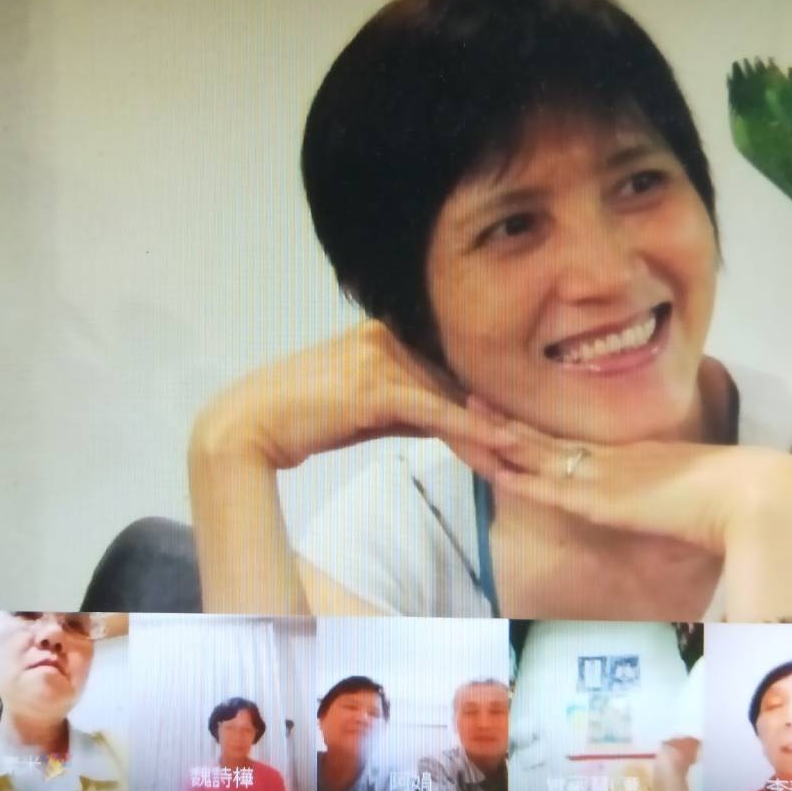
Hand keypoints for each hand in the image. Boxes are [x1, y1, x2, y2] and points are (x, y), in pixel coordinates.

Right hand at [192, 320, 501, 470]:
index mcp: (384, 334)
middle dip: (496, 415)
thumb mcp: (365, 409)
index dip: (482, 400)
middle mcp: (387, 337)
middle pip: (455, 380)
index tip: (518, 423)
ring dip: (491, 431)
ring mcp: (381, 357)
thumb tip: (448, 421)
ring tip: (528, 456)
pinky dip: (469, 431)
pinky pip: (435, 411)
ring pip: (451, 397)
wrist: (253, 421)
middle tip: (538, 442)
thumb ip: (407, 407)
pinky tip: (498, 450)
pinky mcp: (376, 386)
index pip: (446, 368)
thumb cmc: (303, 417)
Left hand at [469, 397, 791, 619]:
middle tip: (470, 400)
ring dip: (504, 441)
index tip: (507, 416)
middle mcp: (615, 460)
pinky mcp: (610, 500)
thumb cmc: (739, 497)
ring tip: (468, 420)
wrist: (757, 496)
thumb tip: (674, 506)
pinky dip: (526, 479)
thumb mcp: (695, 491)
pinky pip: (557, 488)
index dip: (536, 431)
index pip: (572, 443)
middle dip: (506, 421)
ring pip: (543, 455)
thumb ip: (674, 495)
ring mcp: (610, 477)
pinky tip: (500, 471)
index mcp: (634, 456)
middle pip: (548, 438)